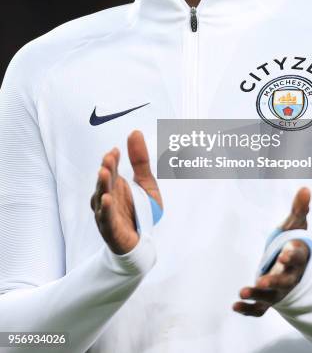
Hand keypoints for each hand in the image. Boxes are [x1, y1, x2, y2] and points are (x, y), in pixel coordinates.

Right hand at [90, 130, 161, 254]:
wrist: (142, 243)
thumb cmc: (141, 211)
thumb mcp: (147, 182)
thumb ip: (141, 160)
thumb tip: (135, 131)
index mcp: (116, 185)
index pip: (111, 169)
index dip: (112, 160)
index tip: (115, 150)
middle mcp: (108, 197)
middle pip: (105, 181)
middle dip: (106, 169)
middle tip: (109, 157)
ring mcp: (107, 213)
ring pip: (102, 198)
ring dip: (102, 185)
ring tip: (104, 172)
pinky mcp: (111, 230)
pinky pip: (106, 218)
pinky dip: (106, 209)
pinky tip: (107, 199)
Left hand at [233, 186, 310, 316]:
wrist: (297, 270)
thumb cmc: (294, 242)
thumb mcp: (297, 225)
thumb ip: (299, 208)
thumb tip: (306, 188)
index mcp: (297, 258)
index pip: (297, 257)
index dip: (291, 255)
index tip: (284, 253)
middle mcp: (290, 276)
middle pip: (284, 281)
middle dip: (274, 281)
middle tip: (262, 281)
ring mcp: (279, 290)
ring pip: (270, 297)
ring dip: (257, 295)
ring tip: (242, 292)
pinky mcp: (269, 300)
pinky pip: (260, 309)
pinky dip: (248, 310)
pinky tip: (234, 306)